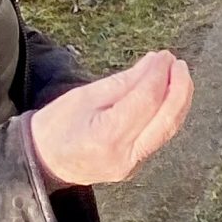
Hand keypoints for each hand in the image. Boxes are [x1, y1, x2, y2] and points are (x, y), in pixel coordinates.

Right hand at [25, 50, 193, 187]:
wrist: (42, 162)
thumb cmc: (57, 125)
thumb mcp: (84, 95)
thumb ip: (123, 82)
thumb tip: (154, 63)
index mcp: (106, 137)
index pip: (145, 101)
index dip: (158, 75)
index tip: (164, 56)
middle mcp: (124, 156)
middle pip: (166, 120)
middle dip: (179, 88)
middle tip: (178, 64)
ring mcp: (131, 165)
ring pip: (167, 130)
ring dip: (178, 100)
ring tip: (177, 74)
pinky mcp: (134, 166)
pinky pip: (158, 136)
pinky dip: (166, 113)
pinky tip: (167, 94)